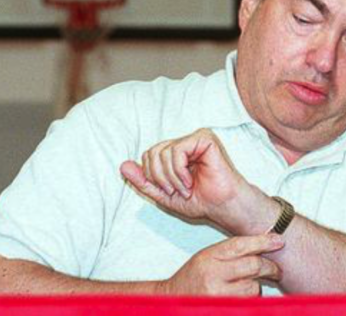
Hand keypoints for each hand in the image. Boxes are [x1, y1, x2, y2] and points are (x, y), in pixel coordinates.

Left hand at [121, 128, 262, 231]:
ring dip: (171, 178)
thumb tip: (123, 166)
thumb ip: (144, 181)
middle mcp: (185, 142)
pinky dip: (179, 171)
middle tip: (176, 190)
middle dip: (159, 177)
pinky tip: (191, 180)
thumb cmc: (200, 200)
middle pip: (152, 152)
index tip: (169, 191)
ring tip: (186, 187)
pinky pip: (177, 150)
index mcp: (176, 152)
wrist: (223, 206)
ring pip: (163, 152)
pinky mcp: (205, 138)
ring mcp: (195, 138)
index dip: (152, 176)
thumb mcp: (164, 195)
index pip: (148, 155)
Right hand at [160, 233, 284, 295]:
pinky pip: (246, 304)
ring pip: (253, 288)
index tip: (278, 241)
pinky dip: (249, 300)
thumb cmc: (192, 277)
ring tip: (247, 286)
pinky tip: (241, 297)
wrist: (172, 300)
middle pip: (253, 266)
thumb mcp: (207, 257)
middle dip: (269, 267)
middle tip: (276, 269)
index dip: (264, 241)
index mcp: (209, 257)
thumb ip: (231, 252)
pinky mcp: (221, 309)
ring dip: (256, 286)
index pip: (242, 245)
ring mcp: (216, 296)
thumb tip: (263, 245)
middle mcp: (212, 276)